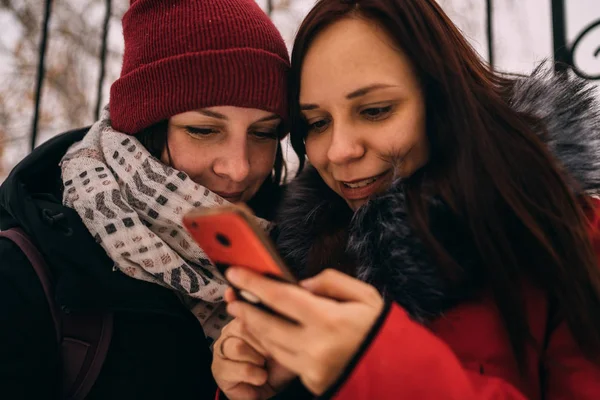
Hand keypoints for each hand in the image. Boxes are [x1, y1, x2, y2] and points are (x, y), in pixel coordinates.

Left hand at [225, 268, 383, 394]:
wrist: (399, 369)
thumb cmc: (381, 328)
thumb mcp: (365, 295)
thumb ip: (331, 283)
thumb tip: (300, 286)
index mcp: (330, 320)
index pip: (281, 297)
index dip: (255, 284)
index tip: (236, 272)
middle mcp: (316, 347)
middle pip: (267, 325)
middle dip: (246, 309)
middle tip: (232, 296)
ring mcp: (312, 369)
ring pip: (271, 346)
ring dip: (253, 327)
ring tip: (242, 312)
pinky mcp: (312, 382)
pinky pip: (284, 360)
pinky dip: (271, 345)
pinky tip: (265, 333)